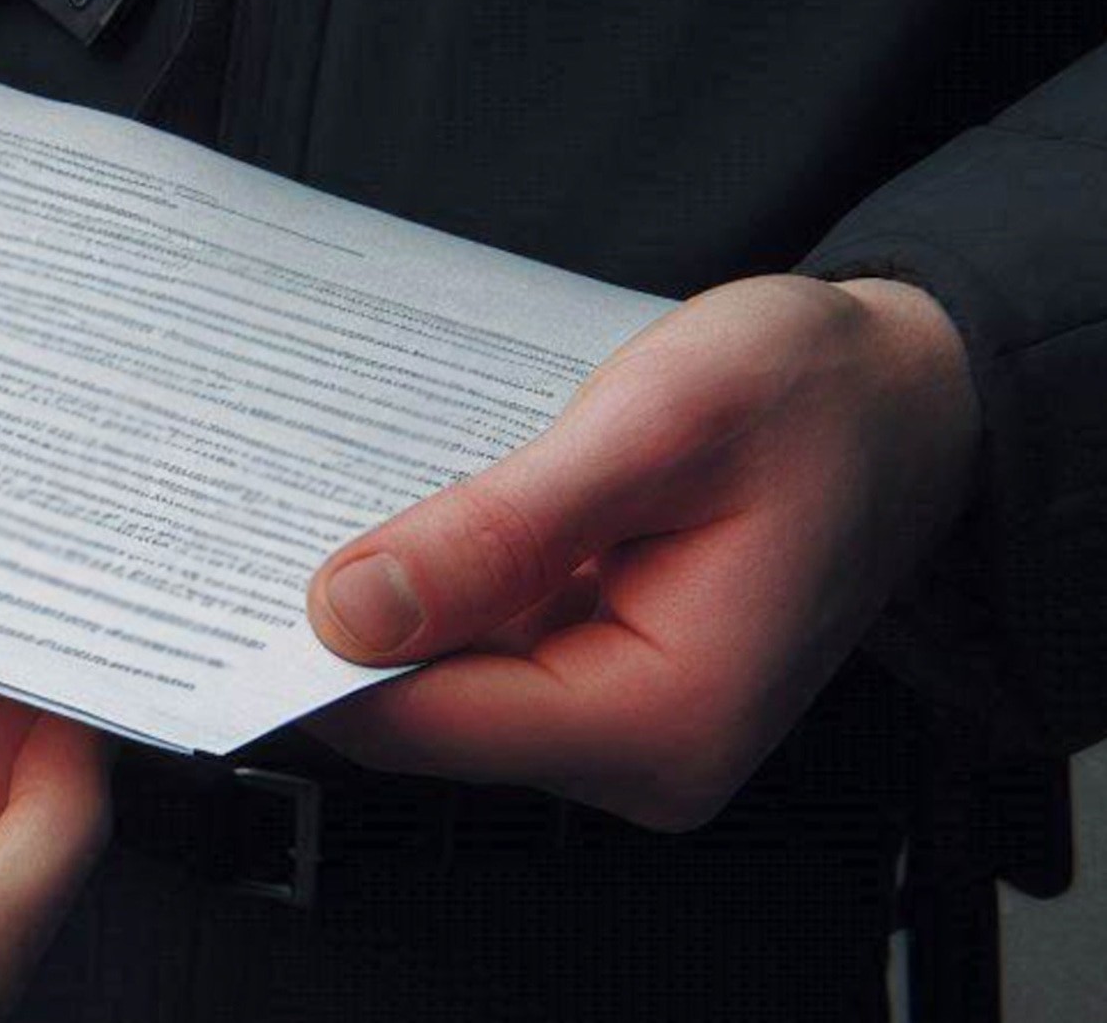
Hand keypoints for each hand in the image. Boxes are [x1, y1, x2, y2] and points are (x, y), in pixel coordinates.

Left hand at [304, 275, 977, 829]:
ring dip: (397, 603)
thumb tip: (353, 611)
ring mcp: (626, 730)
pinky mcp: (609, 689)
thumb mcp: (655, 425)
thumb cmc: (818, 399)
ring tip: (368, 496)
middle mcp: (644, 756)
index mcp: (662, 716)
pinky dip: (442, 595)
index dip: (316, 655)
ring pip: (443, 684)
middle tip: (285, 510)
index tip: (242, 576)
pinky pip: (484, 656)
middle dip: (350, 622)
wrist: (911, 397)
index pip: (422, 723)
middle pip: (421, 714)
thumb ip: (499, 529)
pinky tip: (431, 524)